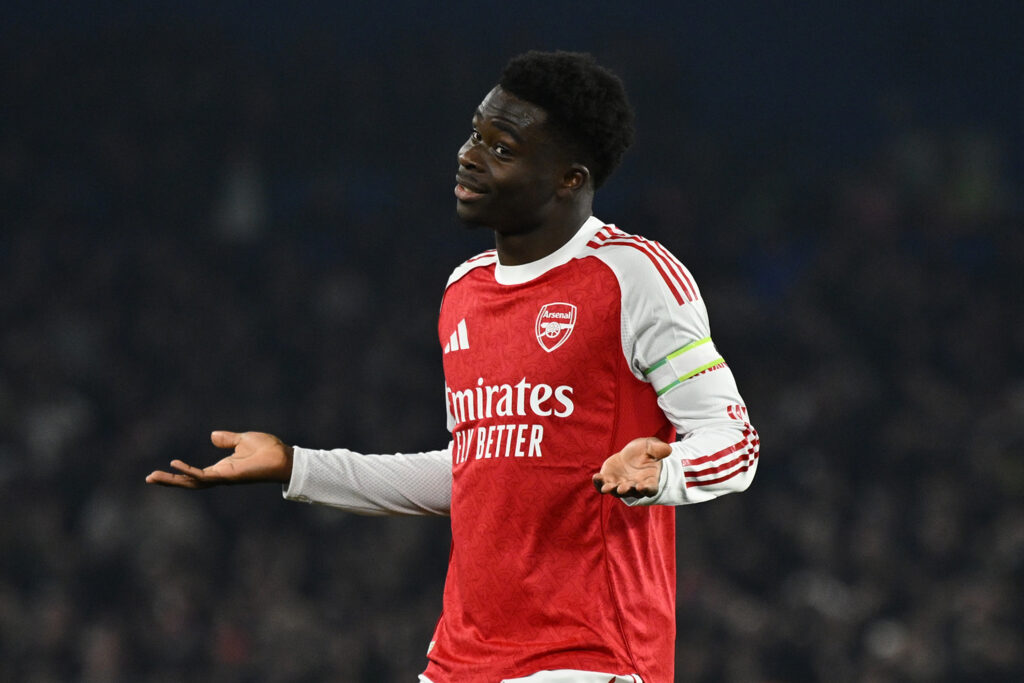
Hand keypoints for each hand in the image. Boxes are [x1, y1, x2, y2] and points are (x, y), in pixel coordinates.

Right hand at [145, 431, 292, 488]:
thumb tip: (212, 436)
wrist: (284, 458)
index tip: (164, 468)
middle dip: (169, 481)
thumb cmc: (268, 450)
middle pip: (189, 481)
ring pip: (192, 482)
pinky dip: (189, 471)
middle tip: (149, 478)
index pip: (196, 474)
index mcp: (223, 469)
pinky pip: (204, 476)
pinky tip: (176, 466)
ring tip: (153, 477)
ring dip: (173, 480)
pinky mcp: (228, 476)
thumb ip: (228, 439)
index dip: (180, 473)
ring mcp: (223, 477)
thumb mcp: (243, 440)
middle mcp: (220, 476)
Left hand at [593, 437, 671, 497]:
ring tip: (607, 487)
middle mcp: (634, 487)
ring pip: (616, 491)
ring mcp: (620, 485)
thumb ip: (658, 449)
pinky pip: (602, 485)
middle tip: (623, 488)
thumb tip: (668, 449)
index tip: (642, 487)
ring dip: (612, 490)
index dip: (646, 489)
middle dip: (626, 490)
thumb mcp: (652, 447)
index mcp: (649, 481)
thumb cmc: (645, 453)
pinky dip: (598, 483)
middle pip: (631, 492)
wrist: (632, 455)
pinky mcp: (609, 480)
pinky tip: (596, 477)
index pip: (650, 489)